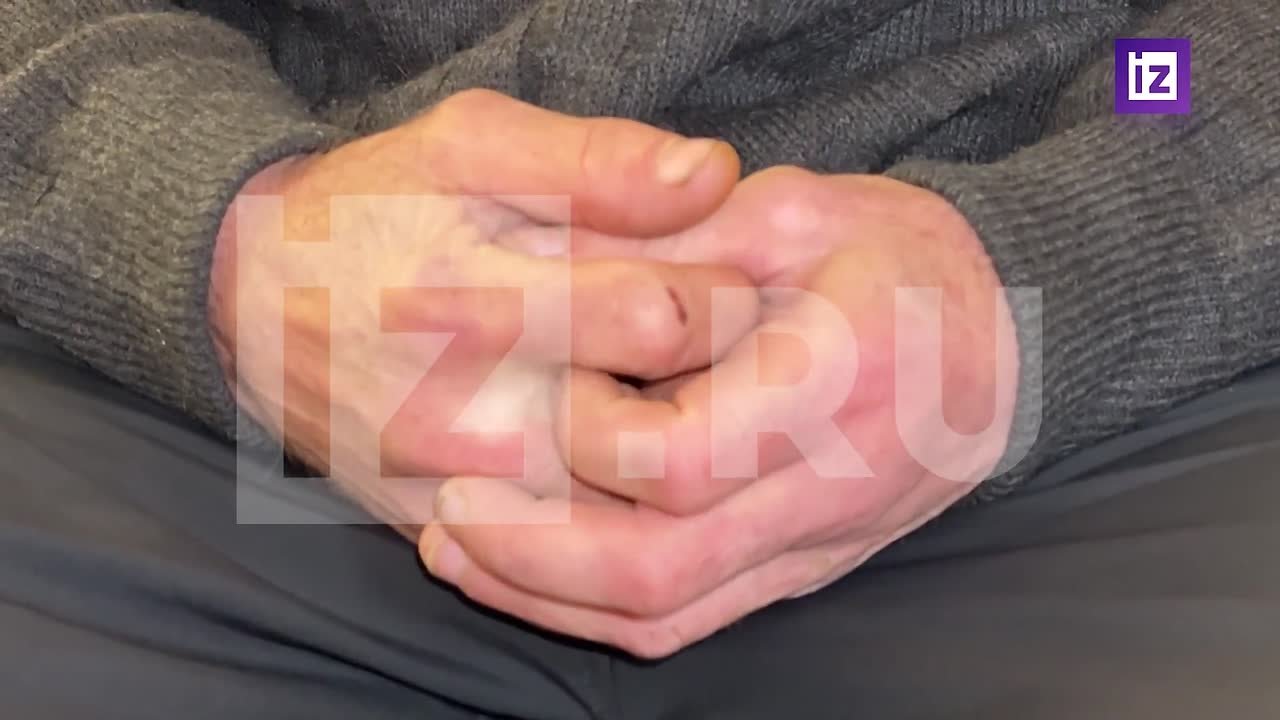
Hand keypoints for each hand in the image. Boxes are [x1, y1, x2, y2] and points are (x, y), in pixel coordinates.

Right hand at [208, 89, 759, 535]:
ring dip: (676, 453)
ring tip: (670, 390)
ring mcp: (464, 496)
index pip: (672, 321)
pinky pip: (575, 560)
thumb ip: (597, 159)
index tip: (724, 273)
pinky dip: (620, 506)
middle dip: (721, 384)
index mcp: (486, 303)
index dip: (728, 292)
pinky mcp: (450, 537)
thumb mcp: (471, 146)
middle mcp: (476, 419)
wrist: (251, 307)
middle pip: (668, 432)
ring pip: (635, 511)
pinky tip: (618, 446)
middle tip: (722, 343)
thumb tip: (715, 173)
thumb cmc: (374, 211)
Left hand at [419, 167, 1019, 656]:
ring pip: (665, 617)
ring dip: (545, 596)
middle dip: (531, 552)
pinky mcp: (796, 570)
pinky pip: (689, 621)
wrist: (996, 340)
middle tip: (446, 507)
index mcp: (838, 383)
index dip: (591, 439)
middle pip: (660, 570)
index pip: (684, 462)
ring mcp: (814, 546)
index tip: (550, 385)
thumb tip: (556, 274)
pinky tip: (529, 573)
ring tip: (456, 548)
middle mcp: (830, 490)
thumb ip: (679, 244)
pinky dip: (593, 612)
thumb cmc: (894, 259)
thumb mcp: (796, 208)